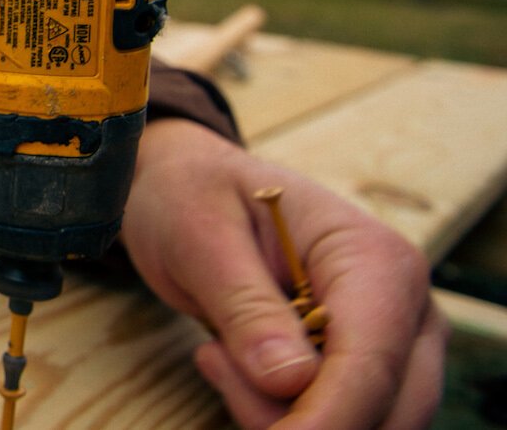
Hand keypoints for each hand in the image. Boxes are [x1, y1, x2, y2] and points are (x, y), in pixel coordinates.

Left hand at [121, 119, 446, 428]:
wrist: (192, 190)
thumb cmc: (196, 196)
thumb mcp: (202, 235)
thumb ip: (246, 307)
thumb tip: (292, 382)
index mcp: (376, 260)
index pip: (371, 364)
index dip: (327, 417)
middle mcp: (405, 308)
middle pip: (385, 410)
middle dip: (299, 419)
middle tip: (213, 362)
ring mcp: (394, 345)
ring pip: (366, 426)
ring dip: (281, 416)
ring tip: (216, 348)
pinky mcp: (366, 371)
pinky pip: (337, 421)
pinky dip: (280, 414)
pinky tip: (230, 359)